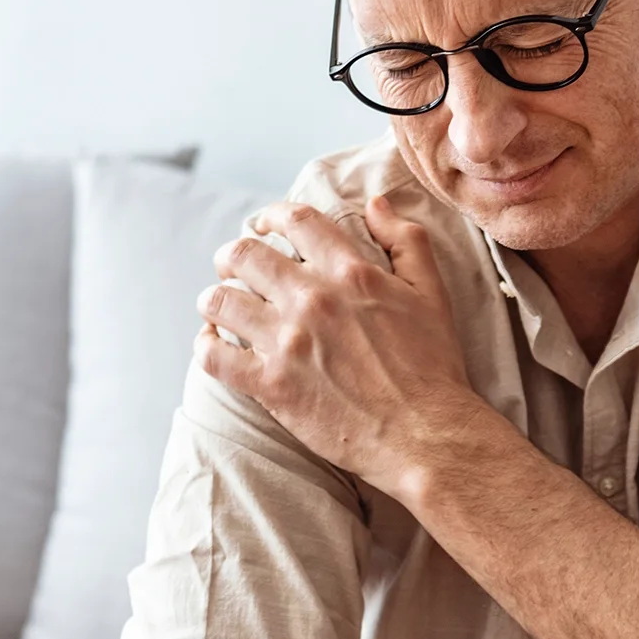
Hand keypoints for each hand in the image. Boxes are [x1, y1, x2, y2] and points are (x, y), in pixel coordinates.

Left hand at [195, 194, 488, 491]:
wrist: (425, 435)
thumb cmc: (433, 367)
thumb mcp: (432, 293)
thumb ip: (406, 241)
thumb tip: (376, 204)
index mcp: (351, 273)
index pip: (296, 220)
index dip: (272, 216)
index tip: (264, 225)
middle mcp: (313, 300)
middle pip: (244, 255)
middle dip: (231, 255)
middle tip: (231, 266)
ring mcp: (288, 343)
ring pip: (220, 301)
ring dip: (214, 299)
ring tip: (219, 306)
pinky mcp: (271, 386)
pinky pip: (214, 356)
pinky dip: (206, 345)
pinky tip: (214, 343)